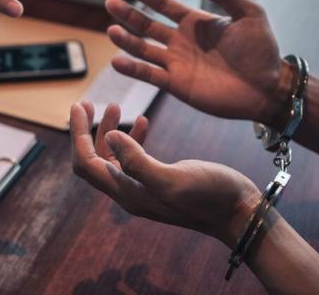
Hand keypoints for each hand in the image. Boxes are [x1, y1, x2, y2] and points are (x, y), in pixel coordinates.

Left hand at [70, 101, 259, 245]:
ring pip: (114, 157)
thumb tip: (109, 137)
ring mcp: (144, 187)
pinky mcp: (160, 181)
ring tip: (116, 106)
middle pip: (93, 160)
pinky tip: (145, 121)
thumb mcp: (172, 178)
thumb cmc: (210, 197)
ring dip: (109, 131)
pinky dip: (134, 138)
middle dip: (86, 131)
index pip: (86, 164)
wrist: (240, 214)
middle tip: (87, 103)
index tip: (78, 106)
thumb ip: (137, 160)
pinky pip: (136, 158)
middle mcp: (130, 192)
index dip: (77, 135)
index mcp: (127, 192)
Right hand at [105, 0, 291, 124]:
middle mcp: (180, 41)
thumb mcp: (249, 14)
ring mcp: (176, 63)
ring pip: (143, 49)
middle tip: (110, 3)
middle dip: (128, 14)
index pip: (162, 4)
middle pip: (146, 25)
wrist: (268, 88)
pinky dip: (132, 69)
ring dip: (126, 40)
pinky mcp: (176, 85)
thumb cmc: (262, 50)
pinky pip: (149, 75)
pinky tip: (116, 61)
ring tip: (111, 30)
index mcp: (194, 22)